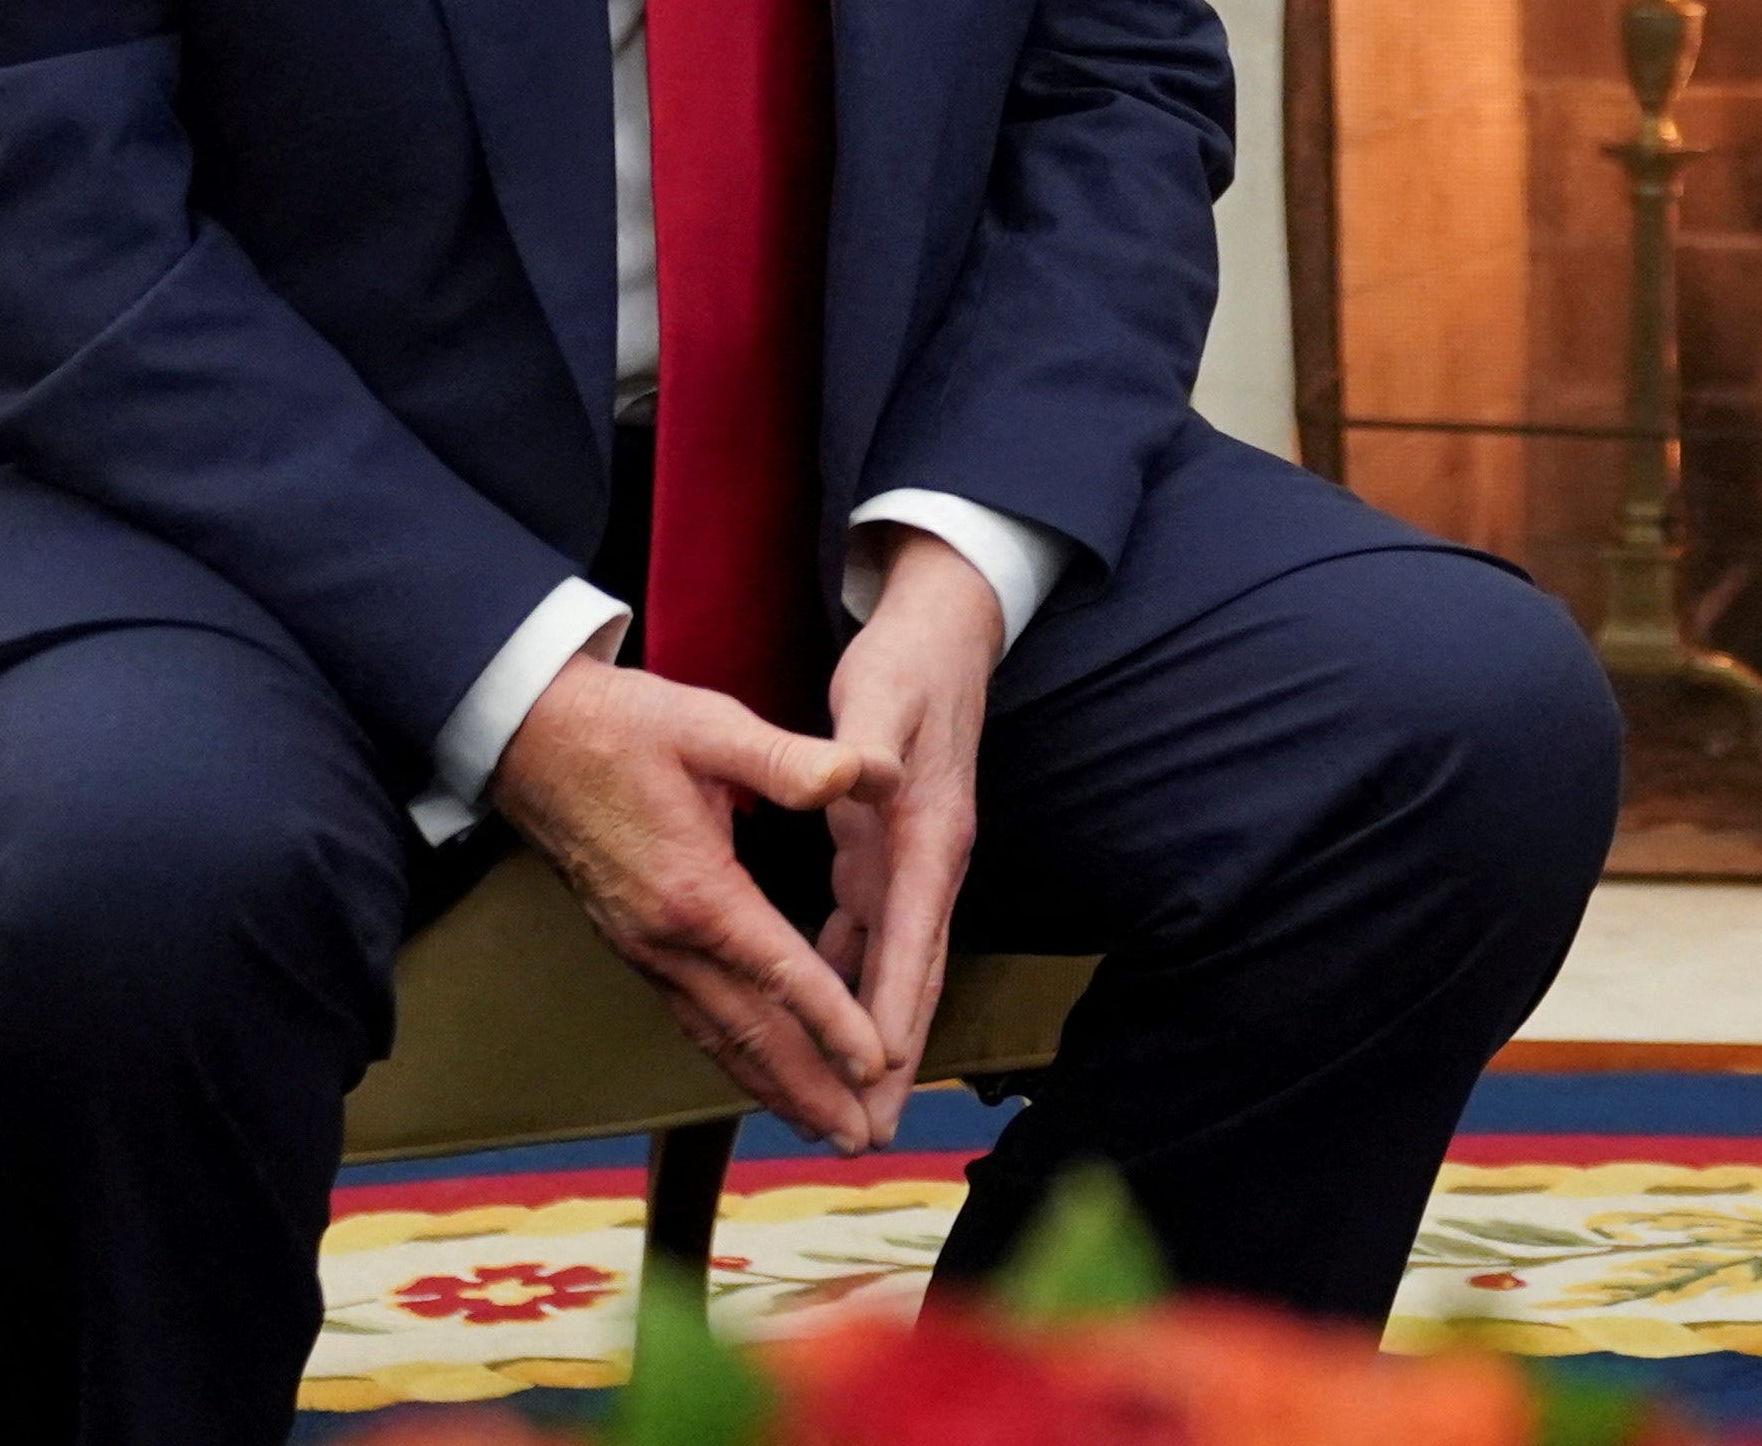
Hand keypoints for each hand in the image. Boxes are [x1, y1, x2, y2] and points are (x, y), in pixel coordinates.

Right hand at [495, 652, 901, 1148]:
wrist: (528, 737)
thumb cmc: (624, 725)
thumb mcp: (711, 725)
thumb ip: (788, 759)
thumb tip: (864, 773)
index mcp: (694, 891)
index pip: (777, 972)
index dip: (832, 1020)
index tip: (878, 1063)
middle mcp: (665, 939)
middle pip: (747, 1031)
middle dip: (809, 1088)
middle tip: (861, 1137)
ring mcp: (644, 949)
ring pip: (717, 1037)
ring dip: (773, 1086)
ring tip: (823, 1128)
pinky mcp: (635, 946)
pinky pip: (693, 1018)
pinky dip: (734, 1056)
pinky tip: (761, 1072)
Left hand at [819, 529, 1002, 1145]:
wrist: (944, 631)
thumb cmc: (908, 663)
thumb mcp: (882, 693)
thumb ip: (866, 740)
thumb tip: (867, 776)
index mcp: (926, 831)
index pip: (912, 934)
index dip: (895, 1006)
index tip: (880, 1072)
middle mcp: (928, 860)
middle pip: (911, 975)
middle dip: (891, 1056)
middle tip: (868, 1131)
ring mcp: (910, 863)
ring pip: (891, 968)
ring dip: (871, 1037)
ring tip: (849, 1107)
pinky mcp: (888, 854)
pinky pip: (869, 939)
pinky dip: (849, 985)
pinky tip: (817, 1021)